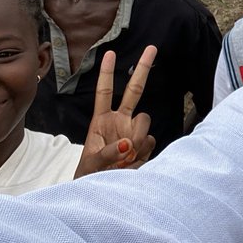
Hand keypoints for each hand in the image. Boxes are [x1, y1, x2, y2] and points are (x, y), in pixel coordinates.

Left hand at [75, 45, 157, 177]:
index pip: (104, 92)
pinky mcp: (144, 146)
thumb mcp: (92, 165)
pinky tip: (132, 163)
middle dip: (143, 68)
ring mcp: (133, 133)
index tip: (110, 53)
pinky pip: (150, 142)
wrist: (103, 194)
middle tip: (152, 48)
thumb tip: (127, 144)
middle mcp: (120, 122)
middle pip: (134, 90)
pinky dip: (142, 153)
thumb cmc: (90, 176)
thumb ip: (108, 153)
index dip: (107, 73)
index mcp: (101, 120)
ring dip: (136, 137)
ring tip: (124, 159)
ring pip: (145, 121)